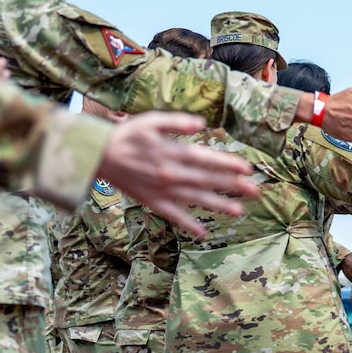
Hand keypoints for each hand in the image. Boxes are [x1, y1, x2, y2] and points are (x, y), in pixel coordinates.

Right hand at [96, 113, 256, 236]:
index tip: (247, 169)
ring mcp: (162, 189)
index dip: (228, 164)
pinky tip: (203, 232)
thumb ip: (178, 121)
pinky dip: (187, 224)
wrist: (96, 155)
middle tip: (255, 191)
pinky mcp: (151, 201)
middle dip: (232, 185)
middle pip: (207, 180)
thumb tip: (202, 124)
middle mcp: (170, 173)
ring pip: (195, 199)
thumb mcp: (151, 120)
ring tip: (239, 211)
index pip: (206, 159)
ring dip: (218, 205)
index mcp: (171, 152)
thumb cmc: (126, 134)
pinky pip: (172, 215)